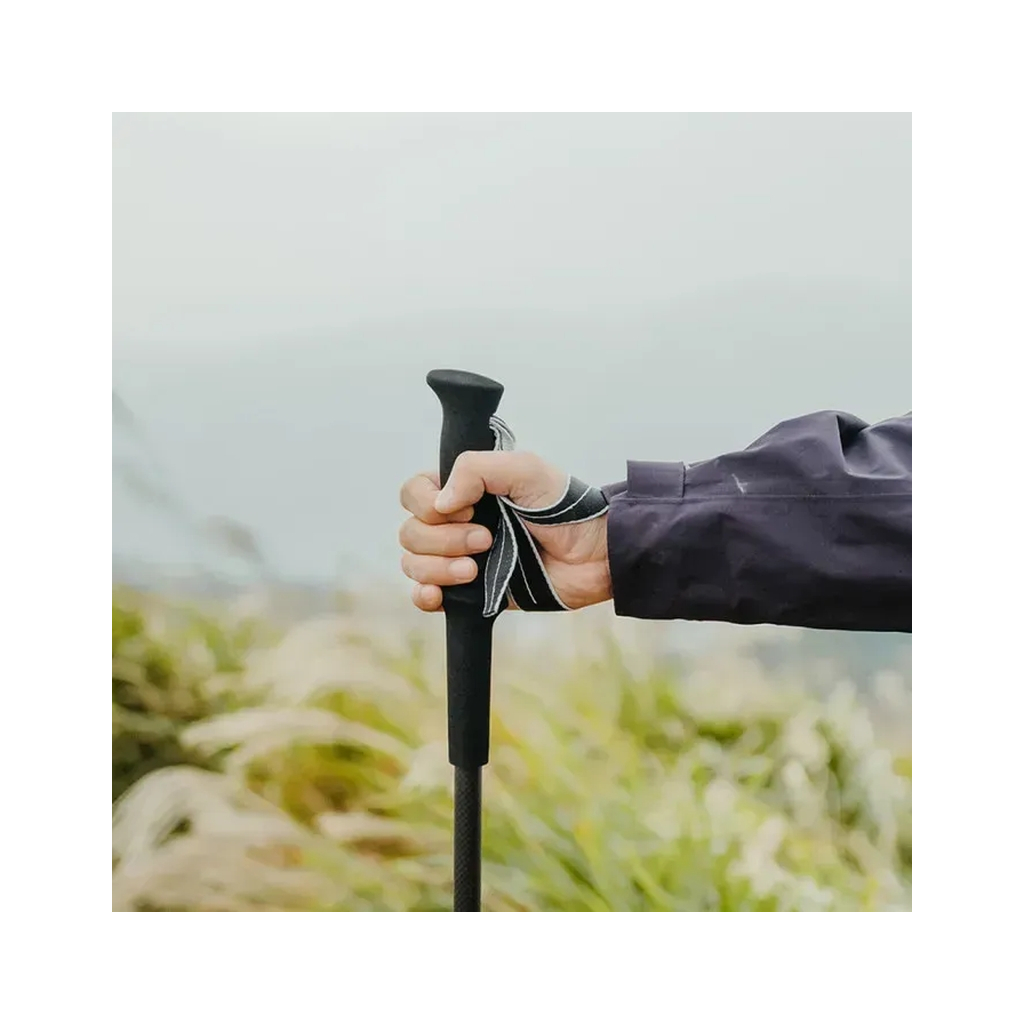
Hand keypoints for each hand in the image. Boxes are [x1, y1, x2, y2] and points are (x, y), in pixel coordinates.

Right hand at [398, 450, 610, 612]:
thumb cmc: (566, 507)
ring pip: (414, 565)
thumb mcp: (524, 469)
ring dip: (438, 568)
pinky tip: (439, 595)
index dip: (426, 503)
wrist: (595, 555)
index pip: (414, 493)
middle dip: (442, 539)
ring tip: (475, 569)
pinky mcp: (472, 593)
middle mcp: (457, 523)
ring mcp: (461, 559)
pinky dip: (425, 596)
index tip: (467, 508)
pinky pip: (427, 597)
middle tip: (487, 539)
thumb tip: (439, 503)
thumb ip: (475, 470)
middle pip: (410, 532)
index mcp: (464, 490)